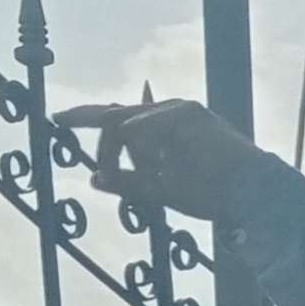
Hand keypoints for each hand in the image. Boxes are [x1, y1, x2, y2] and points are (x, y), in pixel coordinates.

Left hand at [51, 99, 267, 220]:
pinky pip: (139, 129)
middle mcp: (166, 112)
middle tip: (100, 169)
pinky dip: (144, 153)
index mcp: (162, 127)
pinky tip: (165, 170)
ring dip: (128, 158)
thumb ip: (128, 182)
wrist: (246, 196)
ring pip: (123, 125)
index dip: (85, 116)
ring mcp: (176, 109)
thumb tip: (94, 178)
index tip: (58, 119)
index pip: (116, 116)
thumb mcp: (159, 191)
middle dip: (103, 148)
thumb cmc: (211, 194)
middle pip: (113, 118)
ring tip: (153, 181)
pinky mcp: (183, 112)